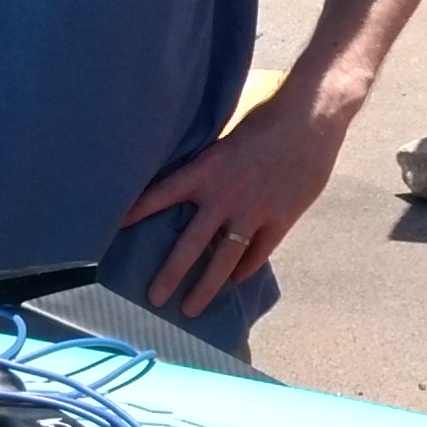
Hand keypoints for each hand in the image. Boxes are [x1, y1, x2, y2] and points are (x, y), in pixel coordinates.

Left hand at [122, 86, 352, 321]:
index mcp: (207, 170)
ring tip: (191, 308)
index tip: (116, 227)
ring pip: (224, 260)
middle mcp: (225, 197)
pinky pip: (257, 254)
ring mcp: (253, 212)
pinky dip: (244, 269)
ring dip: (206, 286)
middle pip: (191, 244)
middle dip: (170, 273)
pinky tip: (233, 281)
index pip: (163, 193)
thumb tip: (196, 184)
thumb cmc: (268, 120)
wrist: (311, 119)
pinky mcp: (280, 219)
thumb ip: (212, 166)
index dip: (139, 210)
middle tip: (154, 298)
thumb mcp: (228, 139)